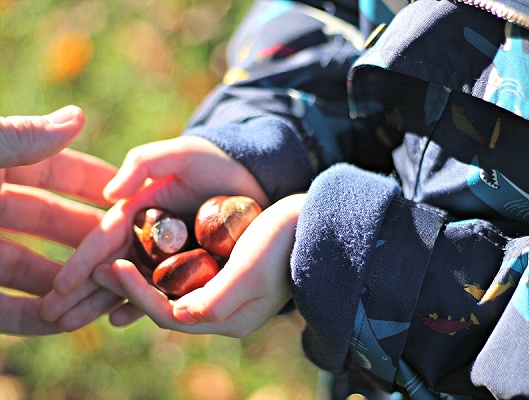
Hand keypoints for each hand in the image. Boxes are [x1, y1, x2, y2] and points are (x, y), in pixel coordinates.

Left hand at [0, 106, 116, 334]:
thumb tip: (78, 117)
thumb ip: (20, 137)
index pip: (56, 175)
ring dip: (73, 288)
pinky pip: (3, 311)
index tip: (138, 198)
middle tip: (136, 256)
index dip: (98, 186)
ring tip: (109, 298)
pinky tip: (65, 323)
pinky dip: (34, 320)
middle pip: (54, 228)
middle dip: (95, 243)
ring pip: (35, 273)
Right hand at [40, 135, 269, 326]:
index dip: (82, 260)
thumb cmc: (214, 162)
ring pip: (127, 281)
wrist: (251, 178)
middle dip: (78, 289)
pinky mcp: (184, 266)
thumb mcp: (182, 153)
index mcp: (137, 208)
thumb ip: (145, 163)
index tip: (60, 285)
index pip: (104, 237)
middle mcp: (145, 234)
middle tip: (50, 315)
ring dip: (99, 302)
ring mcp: (163, 253)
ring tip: (71, 324)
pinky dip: (138, 302)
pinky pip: (160, 288)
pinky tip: (119, 319)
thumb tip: (110, 194)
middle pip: (108, 265)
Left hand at [97, 194, 304, 335]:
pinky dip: (161, 269)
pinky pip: (184, 279)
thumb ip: (216, 299)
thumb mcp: (250, 271)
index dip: (137, 293)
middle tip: (98, 265)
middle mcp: (224, 312)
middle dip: (131, 287)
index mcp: (230, 319)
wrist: (313, 224)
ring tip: (113, 258)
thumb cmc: (284, 243)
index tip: (112, 265)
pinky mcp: (225, 276)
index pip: (170, 314)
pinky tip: (144, 253)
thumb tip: (176, 316)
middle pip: (165, 305)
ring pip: (171, 293)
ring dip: (141, 278)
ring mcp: (224, 294)